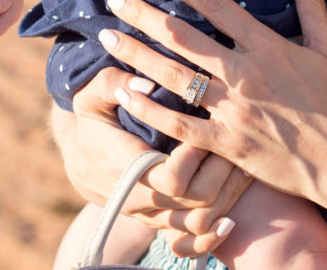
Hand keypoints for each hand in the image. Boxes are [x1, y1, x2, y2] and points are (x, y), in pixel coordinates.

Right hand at [53, 67, 251, 248]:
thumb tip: (148, 84)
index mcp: (126, 169)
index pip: (174, 177)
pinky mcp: (161, 222)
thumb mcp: (91, 96)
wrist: (80, 160)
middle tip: (237, 135)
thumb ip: (114, 84)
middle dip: (223, 168)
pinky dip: (211, 237)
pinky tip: (232, 221)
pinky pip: (189, 242)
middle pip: (197, 200)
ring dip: (228, 196)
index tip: (210, 120)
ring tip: (245, 164)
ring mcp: (152, 215)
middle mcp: (141, 200)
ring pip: (200, 222)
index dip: (197, 153)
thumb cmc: (93, 120)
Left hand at [98, 0, 326, 216]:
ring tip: (108, 39)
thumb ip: (311, 3)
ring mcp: (234, 110)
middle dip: (144, 16)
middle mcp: (245, 74)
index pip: (216, 5)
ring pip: (174, 77)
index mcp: (268, 45)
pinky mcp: (227, 144)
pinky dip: (150, 109)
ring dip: (137, 56)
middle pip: (183, 38)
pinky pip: (179, 126)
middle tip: (114, 0)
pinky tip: (126, 94)